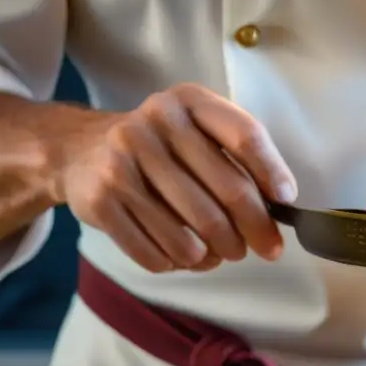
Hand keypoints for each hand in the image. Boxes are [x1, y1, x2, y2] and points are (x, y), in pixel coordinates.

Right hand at [53, 83, 296, 272]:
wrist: (79, 150)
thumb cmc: (161, 148)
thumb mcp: (197, 131)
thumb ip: (239, 158)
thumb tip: (282, 206)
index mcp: (189, 101)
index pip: (245, 136)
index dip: (272, 173)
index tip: (286, 202)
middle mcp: (154, 124)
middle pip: (228, 193)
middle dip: (256, 231)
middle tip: (265, 249)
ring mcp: (123, 162)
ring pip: (192, 234)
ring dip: (217, 255)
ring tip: (221, 253)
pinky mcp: (100, 200)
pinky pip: (155, 253)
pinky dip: (178, 264)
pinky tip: (184, 256)